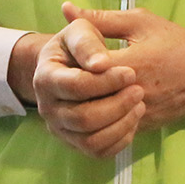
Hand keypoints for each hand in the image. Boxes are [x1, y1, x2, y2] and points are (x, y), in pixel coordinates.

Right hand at [30, 22, 144, 158]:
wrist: (74, 66)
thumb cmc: (81, 46)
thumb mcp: (82, 31)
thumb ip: (88, 42)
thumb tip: (101, 63)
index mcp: (45, 77)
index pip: (76, 86)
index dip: (106, 81)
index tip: (131, 72)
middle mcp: (46, 108)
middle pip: (83, 118)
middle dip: (117, 105)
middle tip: (139, 90)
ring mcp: (60, 129)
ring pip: (91, 140)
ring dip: (121, 124)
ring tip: (139, 105)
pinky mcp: (75, 143)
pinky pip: (98, 151)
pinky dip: (120, 139)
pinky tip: (132, 119)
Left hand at [59, 3, 184, 130]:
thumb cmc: (176, 42)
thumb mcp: (140, 22)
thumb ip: (100, 18)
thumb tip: (66, 10)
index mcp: (132, 64)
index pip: (86, 70)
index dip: (71, 63)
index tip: (67, 54)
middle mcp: (134, 94)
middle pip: (87, 99)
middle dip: (73, 88)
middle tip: (63, 76)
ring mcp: (138, 115)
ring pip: (96, 120)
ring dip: (83, 106)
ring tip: (75, 91)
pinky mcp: (142, 128)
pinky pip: (110, 130)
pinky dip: (98, 119)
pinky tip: (93, 103)